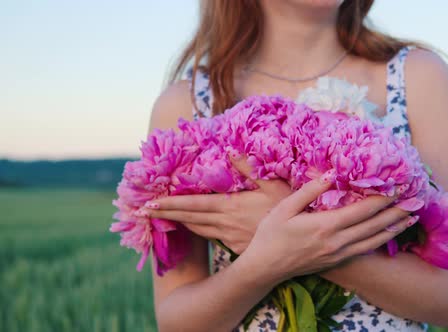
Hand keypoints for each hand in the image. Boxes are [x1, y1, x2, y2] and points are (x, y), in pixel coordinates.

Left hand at [144, 156, 291, 253]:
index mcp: (230, 206)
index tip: (149, 204)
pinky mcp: (236, 248)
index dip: (170, 204)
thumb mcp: (272, 184)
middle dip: (165, 215)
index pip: (193, 205)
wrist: (298, 242)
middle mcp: (225, 224)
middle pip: (189, 218)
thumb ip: (248, 168)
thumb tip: (229, 150)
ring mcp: (229, 238)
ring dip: (179, 224)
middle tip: (143, 212)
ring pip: (198, 230)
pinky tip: (192, 228)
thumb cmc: (289, 209)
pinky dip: (197, 232)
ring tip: (162, 218)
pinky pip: (211, 239)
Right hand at [239, 170, 415, 282]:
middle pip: (374, 226)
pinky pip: (365, 250)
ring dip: (394, 228)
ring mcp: (338, 254)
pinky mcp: (337, 261)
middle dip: (396, 212)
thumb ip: (309, 191)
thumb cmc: (271, 235)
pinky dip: (380, 241)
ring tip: (411, 218)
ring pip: (373, 241)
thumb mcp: (285, 208)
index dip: (382, 199)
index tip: (397, 187)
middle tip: (415, 200)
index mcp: (325, 226)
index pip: (362, 211)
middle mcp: (336, 242)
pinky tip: (388, 235)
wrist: (265, 268)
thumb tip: (331, 175)